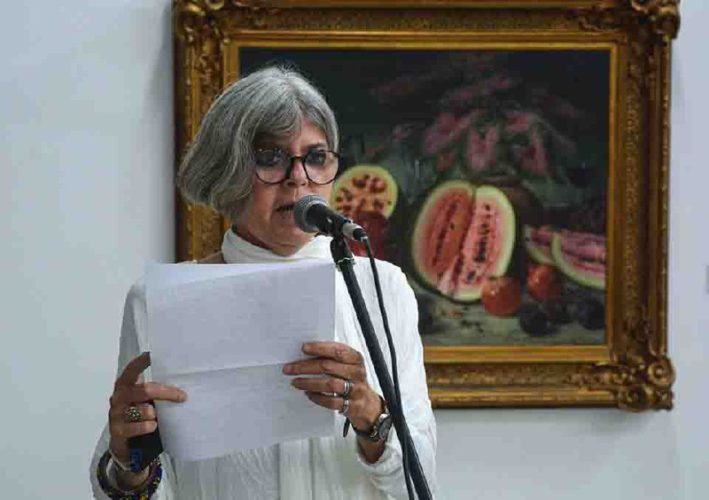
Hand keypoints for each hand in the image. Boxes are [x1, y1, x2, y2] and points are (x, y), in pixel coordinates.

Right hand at [107, 352, 185, 484]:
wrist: (125, 443)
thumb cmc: (140, 414)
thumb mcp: (146, 399)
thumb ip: (156, 390)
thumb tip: (182, 383)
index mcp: (126, 384)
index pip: (132, 369)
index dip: (142, 361)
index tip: (153, 354)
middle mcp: (118, 396)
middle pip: (145, 390)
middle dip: (166, 393)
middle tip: (183, 396)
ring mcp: (116, 413)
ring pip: (143, 409)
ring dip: (155, 413)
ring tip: (157, 416)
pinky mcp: (117, 430)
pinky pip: (138, 427)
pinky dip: (149, 426)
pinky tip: (153, 426)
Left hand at [283, 341, 381, 431]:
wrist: (367, 405)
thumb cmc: (352, 381)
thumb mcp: (348, 365)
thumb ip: (332, 358)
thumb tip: (306, 353)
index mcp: (355, 359)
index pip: (337, 351)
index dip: (320, 348)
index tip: (304, 348)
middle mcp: (357, 372)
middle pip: (328, 366)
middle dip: (305, 367)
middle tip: (290, 368)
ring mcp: (356, 389)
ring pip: (330, 384)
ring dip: (309, 383)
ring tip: (295, 382)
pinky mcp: (352, 405)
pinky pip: (332, 401)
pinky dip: (317, 397)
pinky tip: (308, 394)